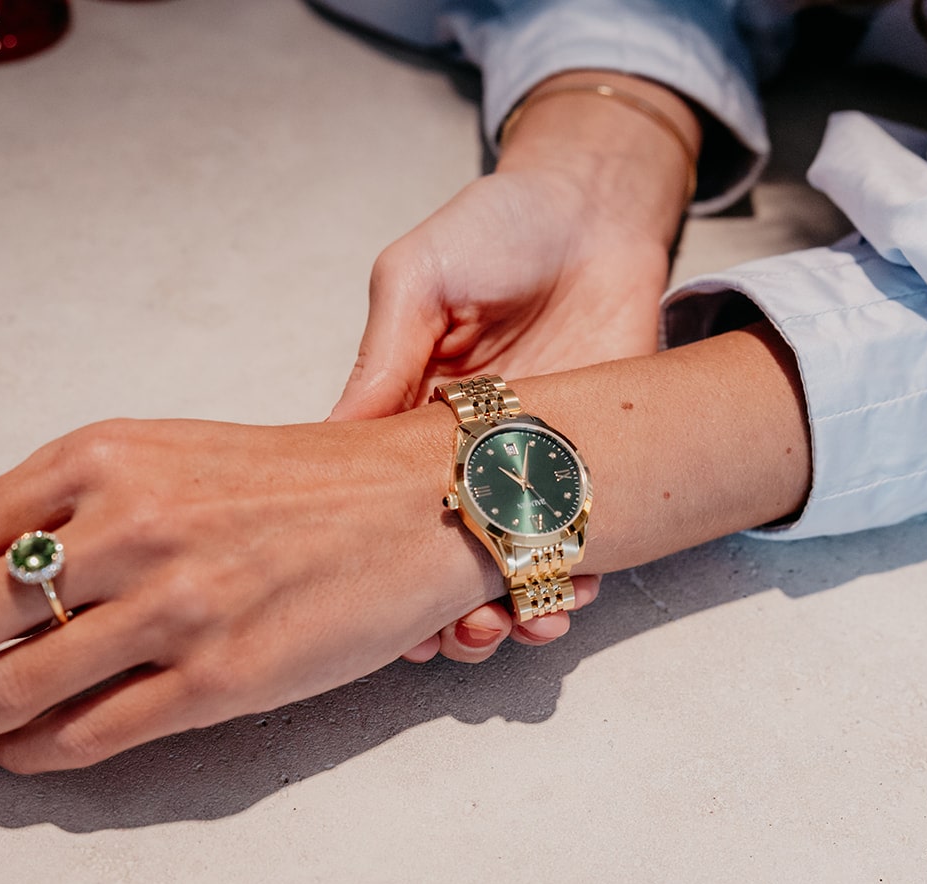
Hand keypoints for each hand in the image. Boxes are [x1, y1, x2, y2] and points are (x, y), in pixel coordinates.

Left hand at [0, 414, 497, 772]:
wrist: (420, 499)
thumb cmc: (293, 477)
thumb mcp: (165, 455)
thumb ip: (66, 506)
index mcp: (99, 459)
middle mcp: (129, 526)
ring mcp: (178, 604)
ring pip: (13, 687)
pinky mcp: (227, 674)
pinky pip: (96, 731)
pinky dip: (34, 753)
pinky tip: (11, 756)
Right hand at [331, 72, 697, 662]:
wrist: (596, 205)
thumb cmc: (496, 225)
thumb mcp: (417, 279)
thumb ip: (383, 357)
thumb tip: (331, 437)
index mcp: (404, 419)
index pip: (374, 511)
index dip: (370, 567)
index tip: (368, 610)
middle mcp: (462, 457)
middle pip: (440, 560)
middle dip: (437, 612)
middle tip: (445, 635)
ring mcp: (530, 467)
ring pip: (507, 566)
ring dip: (502, 611)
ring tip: (500, 626)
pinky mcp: (591, 465)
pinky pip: (581, 541)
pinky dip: (575, 579)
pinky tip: (571, 596)